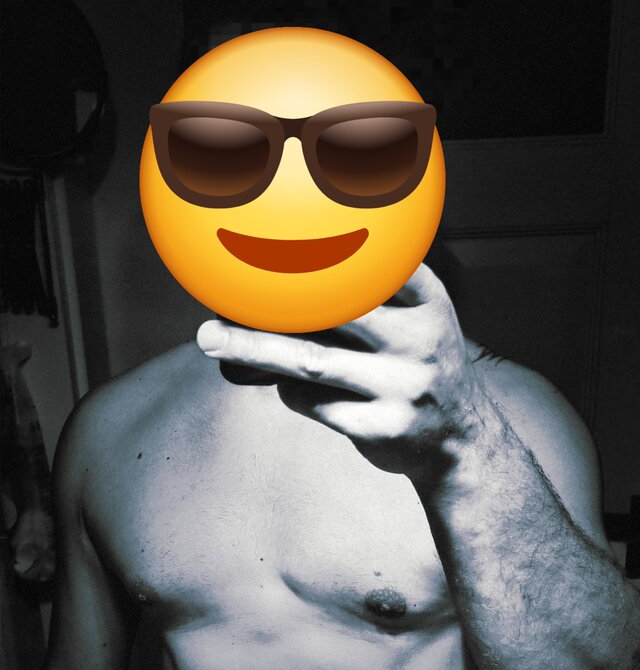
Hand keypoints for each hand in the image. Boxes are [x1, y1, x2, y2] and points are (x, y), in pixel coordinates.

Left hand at [197, 264, 482, 477]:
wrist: (458, 439)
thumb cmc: (416, 365)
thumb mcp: (418, 320)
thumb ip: (374, 296)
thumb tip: (281, 274)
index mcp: (429, 304)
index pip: (387, 264)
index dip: (344, 246)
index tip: (292, 230)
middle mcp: (420, 342)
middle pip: (336, 312)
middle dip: (276, 300)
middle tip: (222, 293)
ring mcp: (403, 387)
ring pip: (313, 361)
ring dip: (256, 349)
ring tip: (212, 338)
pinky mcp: (382, 428)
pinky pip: (316, 403)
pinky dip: (292, 392)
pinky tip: (286, 384)